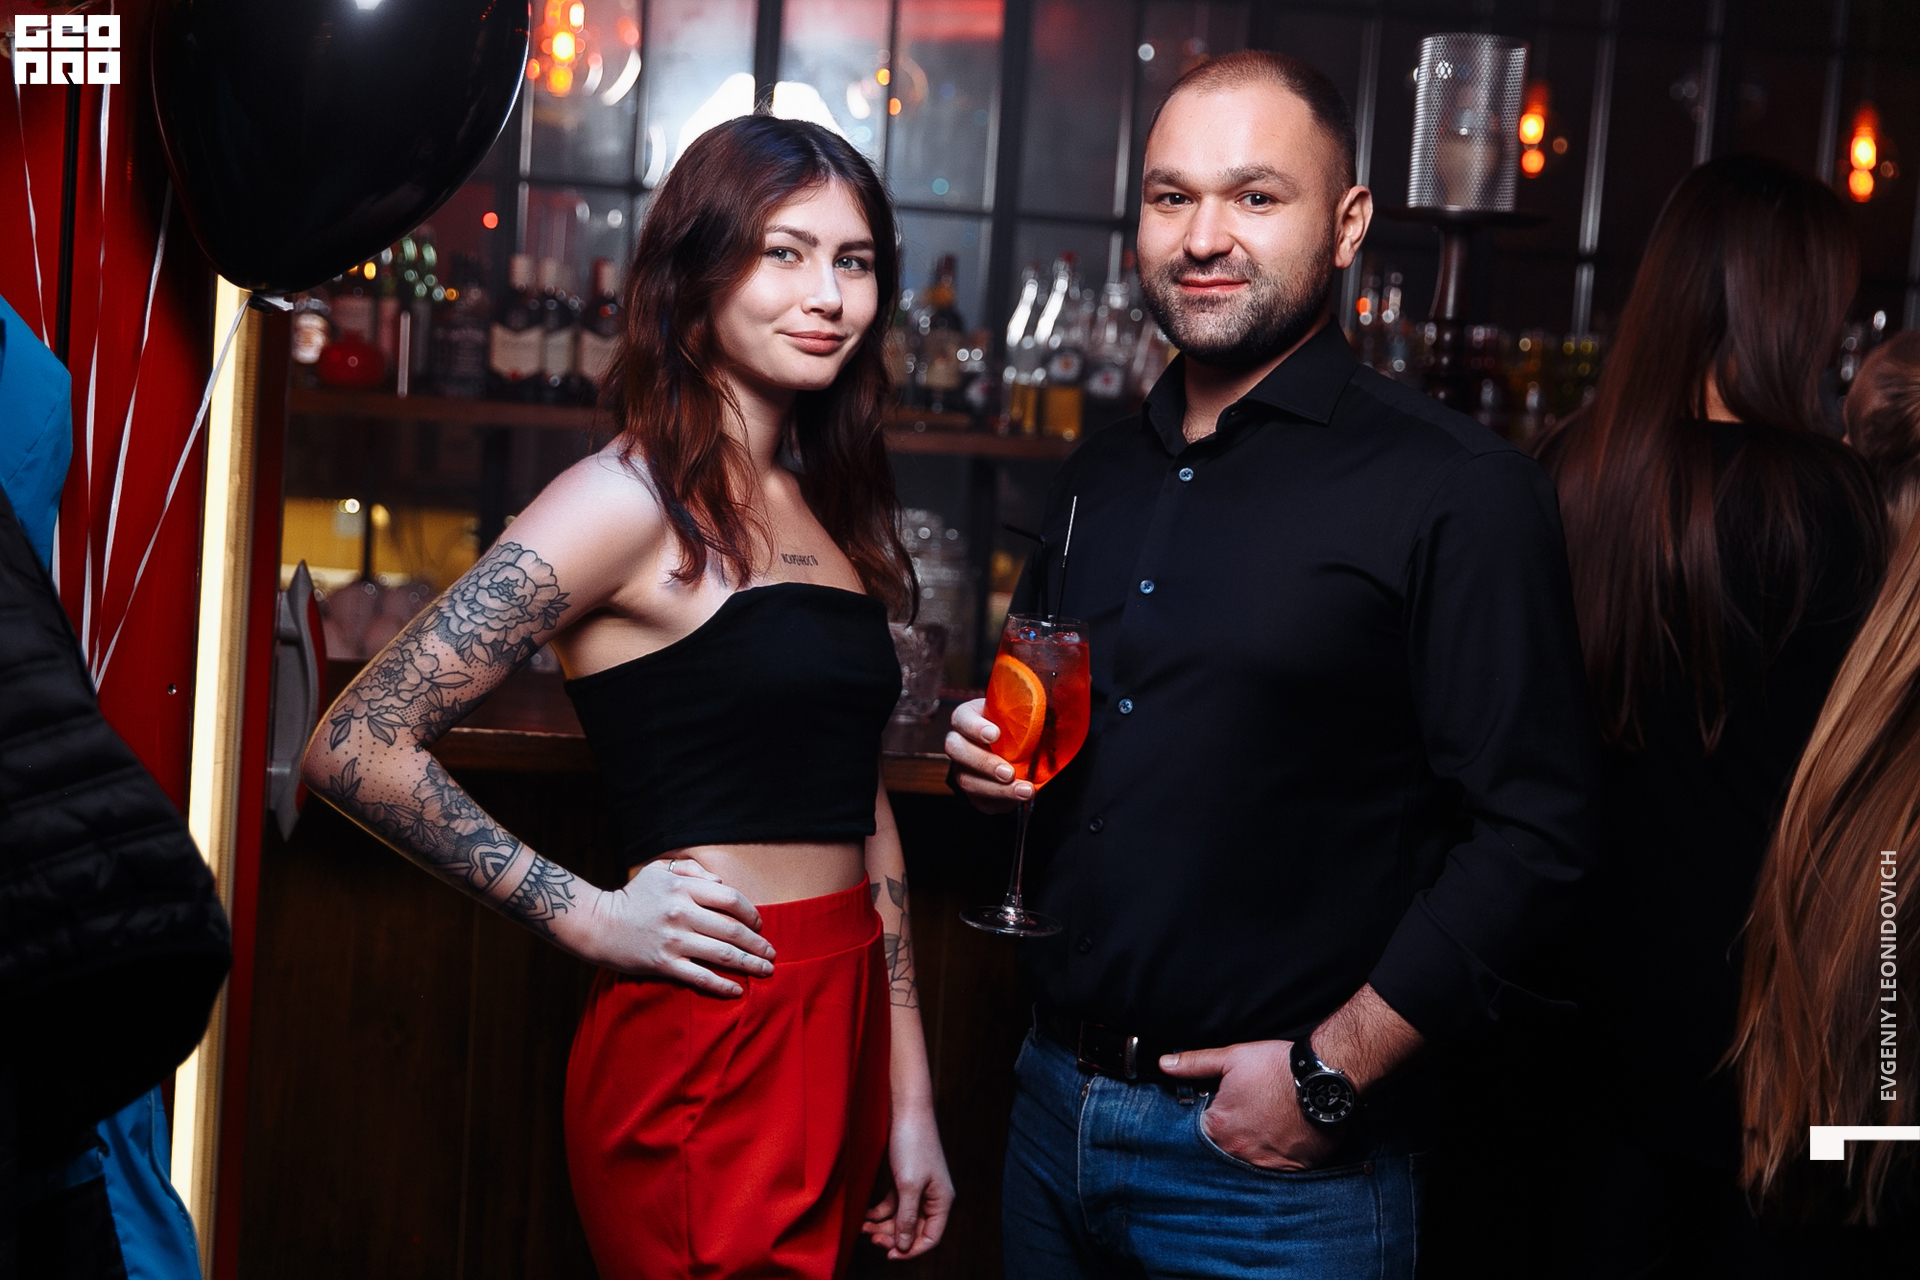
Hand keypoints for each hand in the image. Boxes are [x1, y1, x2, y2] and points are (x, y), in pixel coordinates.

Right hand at [576, 859, 774, 995]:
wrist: (598, 924)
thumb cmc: (632, 896)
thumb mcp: (658, 871)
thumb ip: (692, 871)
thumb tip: (721, 883)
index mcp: (683, 889)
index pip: (730, 899)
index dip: (751, 913)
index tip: (759, 924)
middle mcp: (682, 913)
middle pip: (732, 930)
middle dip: (757, 943)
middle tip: (771, 953)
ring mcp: (673, 941)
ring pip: (722, 954)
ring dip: (749, 964)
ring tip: (766, 970)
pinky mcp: (664, 964)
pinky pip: (700, 977)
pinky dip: (722, 985)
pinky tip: (737, 991)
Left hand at [861, 1102, 952, 1258]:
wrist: (907, 1110)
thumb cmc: (913, 1144)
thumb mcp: (907, 1186)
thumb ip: (907, 1218)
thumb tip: (904, 1244)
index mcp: (942, 1201)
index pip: (931, 1237)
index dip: (911, 1249)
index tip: (890, 1254)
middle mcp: (933, 1197)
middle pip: (914, 1230)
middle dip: (893, 1237)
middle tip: (872, 1239)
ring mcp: (919, 1188)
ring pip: (902, 1218)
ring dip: (883, 1225)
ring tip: (864, 1228)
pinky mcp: (906, 1179)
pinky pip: (894, 1204)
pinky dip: (881, 1211)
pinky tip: (867, 1214)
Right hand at [943, 698, 1032, 812]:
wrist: (1011, 754)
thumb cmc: (1014, 729)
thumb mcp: (1019, 715)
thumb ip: (1030, 711)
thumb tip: (1061, 701)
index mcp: (970, 718)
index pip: (961, 718)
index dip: (974, 727)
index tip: (995, 734)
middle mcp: (960, 742)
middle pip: (956, 750)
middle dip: (984, 762)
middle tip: (1009, 772)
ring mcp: (962, 768)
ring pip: (967, 779)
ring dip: (998, 788)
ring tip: (1025, 790)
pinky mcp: (973, 790)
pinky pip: (980, 799)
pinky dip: (1002, 800)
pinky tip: (1020, 797)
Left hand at [1159, 1040, 1338, 1171]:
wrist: (1323, 1078)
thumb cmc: (1278, 1067)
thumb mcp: (1232, 1058)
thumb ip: (1195, 1064)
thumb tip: (1165, 1064)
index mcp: (1218, 1126)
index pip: (1199, 1132)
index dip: (1210, 1120)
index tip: (1221, 1111)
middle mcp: (1238, 1151)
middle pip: (1222, 1150)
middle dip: (1230, 1136)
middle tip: (1246, 1118)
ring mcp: (1264, 1163)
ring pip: (1247, 1162)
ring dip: (1250, 1149)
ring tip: (1263, 1128)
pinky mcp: (1290, 1169)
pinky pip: (1274, 1171)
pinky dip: (1274, 1157)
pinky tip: (1279, 1140)